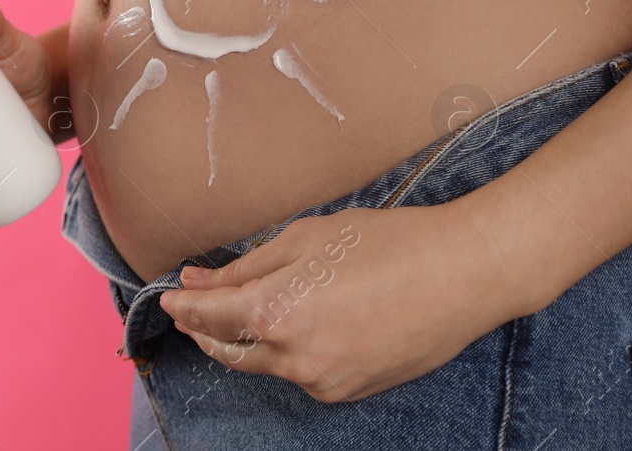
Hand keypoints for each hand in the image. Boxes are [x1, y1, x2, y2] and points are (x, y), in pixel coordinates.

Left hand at [157, 205, 513, 401]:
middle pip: (230, 349)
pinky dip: (287, 352)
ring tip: (243, 311)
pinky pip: (302, 372)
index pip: (208, 318)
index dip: (183, 308)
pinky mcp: (351, 391)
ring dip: (246, 341)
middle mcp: (296, 358)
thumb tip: (196, 283)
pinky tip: (296, 326)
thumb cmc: (384, 243)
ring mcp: (325, 381)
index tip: (168, 297)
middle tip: (192, 308)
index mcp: (277, 313)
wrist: (463, 274)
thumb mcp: (304, 241)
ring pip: (266, 364)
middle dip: (206, 330)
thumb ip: (244, 268)